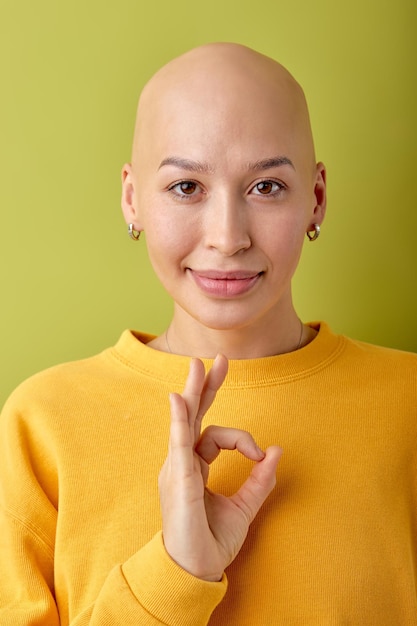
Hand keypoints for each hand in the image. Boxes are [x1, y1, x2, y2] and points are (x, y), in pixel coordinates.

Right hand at [159, 354, 281, 581]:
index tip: (260, 454)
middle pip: (194, 415)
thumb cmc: (211, 541)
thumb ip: (260, 480)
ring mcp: (176, 468)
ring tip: (198, 365)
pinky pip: (179, 443)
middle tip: (218, 360)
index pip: (215, 435)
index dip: (243, 439)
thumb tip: (277, 451)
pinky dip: (179, 420)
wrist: (195, 572)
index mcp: (194, 466)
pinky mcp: (177, 479)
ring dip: (194, 392)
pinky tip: (179, 399)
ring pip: (186, 422)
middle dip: (206, 386)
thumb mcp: (244, 508)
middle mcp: (182, 462)